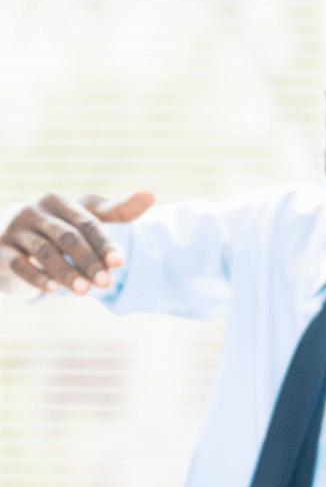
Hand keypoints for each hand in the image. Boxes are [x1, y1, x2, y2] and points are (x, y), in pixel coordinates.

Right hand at [0, 190, 151, 296]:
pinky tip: (54, 290)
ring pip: (44, 252)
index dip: (104, 243)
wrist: (8, 237)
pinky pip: (19, 265)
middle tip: (106, 283)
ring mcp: (15, 230)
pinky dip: (36, 277)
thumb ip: (117, 210)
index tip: (120, 263)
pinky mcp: (1, 251)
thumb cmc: (58, 226)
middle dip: (88, 260)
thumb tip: (150, 195)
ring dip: (66, 272)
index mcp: (58, 201)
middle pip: (67, 237)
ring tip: (86, 291)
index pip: (86, 222)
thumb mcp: (86, 216)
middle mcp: (33, 211)